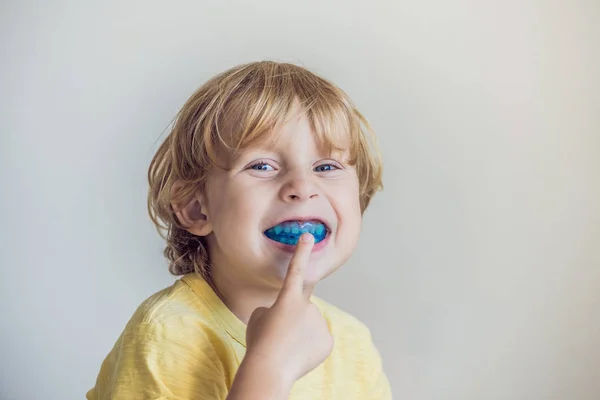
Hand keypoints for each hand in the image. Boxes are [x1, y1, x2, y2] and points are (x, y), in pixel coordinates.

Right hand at [244, 233, 333, 386]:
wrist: (270, 370)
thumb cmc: (260, 342)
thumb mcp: (260, 318)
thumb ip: (275, 309)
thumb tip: (288, 313)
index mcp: (288, 298)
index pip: (296, 269)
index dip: (302, 251)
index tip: (309, 235)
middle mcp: (308, 306)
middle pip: (301, 308)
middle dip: (293, 319)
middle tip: (280, 335)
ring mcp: (320, 323)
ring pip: (310, 324)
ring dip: (301, 333)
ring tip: (287, 347)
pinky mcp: (328, 340)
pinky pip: (318, 339)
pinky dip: (310, 346)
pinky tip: (299, 355)